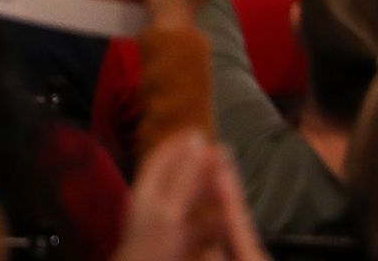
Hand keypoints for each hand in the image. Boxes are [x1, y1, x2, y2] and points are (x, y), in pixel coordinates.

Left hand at [115, 132, 267, 260]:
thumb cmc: (153, 246)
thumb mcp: (170, 208)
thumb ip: (184, 176)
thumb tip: (197, 141)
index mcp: (147, 191)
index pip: (161, 159)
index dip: (178, 144)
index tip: (199, 132)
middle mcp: (154, 205)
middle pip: (178, 179)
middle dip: (200, 166)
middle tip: (224, 154)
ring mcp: (166, 225)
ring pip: (190, 202)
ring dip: (210, 191)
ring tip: (230, 181)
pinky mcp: (178, 244)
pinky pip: (197, 227)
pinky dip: (213, 220)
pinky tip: (227, 218)